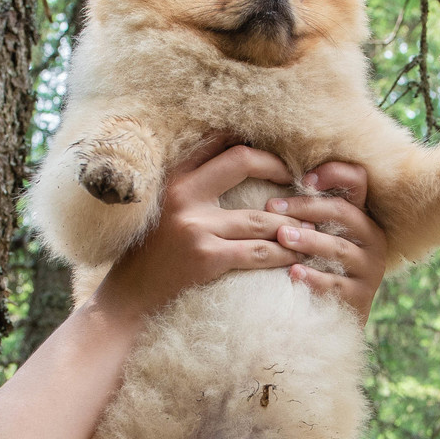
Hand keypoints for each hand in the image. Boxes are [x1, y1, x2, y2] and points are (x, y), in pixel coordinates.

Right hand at [90, 138, 302, 322]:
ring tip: (311, 226)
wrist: (128, 298)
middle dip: (278, 166)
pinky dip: (283, 253)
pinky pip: (258, 252)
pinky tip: (297, 255)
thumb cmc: (150, 254)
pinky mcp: (207, 257)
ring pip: (261, 216)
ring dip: (292, 222)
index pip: (217, 141)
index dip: (251, 140)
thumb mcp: (162, 209)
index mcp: (173, 177)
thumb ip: (190, 187)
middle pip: (242, 160)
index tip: (276, 151)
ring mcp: (196, 226)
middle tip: (300, 180)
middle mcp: (183, 194)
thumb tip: (234, 164)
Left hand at [271, 161, 385, 322]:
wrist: (330, 317)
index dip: (333, 174)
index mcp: (361, 216)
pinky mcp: (361, 296)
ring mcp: (369, 268)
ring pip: (339, 248)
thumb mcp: (316, 233)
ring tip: (282, 237)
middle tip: (273, 207)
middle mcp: (373, 238)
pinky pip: (336, 284)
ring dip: (309, 240)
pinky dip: (313, 277)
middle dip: (307, 208)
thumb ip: (307, 209)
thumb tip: (271, 178)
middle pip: (343, 213)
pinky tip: (292, 273)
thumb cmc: (316, 264)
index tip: (304, 180)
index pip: (358, 180)